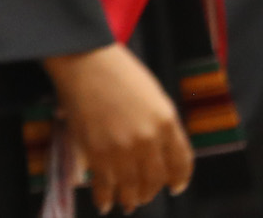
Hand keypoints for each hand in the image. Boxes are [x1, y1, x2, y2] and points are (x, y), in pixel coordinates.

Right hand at [41, 43, 191, 212]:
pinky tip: (105, 203)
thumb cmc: (117, 71)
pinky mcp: (96, 152)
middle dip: (151, 192)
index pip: (180, 163)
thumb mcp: (153, 94)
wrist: (82, 60)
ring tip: (127, 203)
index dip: (179, 179)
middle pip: (155, 180)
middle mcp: (147, 139)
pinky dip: (105, 198)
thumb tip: (161, 151)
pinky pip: (105, 185)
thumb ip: (162, 124)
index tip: (175, 186)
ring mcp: (121, 148)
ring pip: (131, 189)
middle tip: (145, 195)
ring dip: (130, 199)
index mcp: (166, 122)